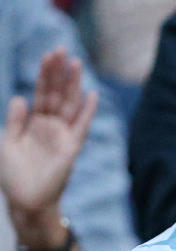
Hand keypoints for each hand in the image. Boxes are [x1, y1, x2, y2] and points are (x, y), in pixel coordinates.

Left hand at [1, 47, 95, 244]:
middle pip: (57, 93)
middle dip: (59, 73)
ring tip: (76, 63)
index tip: (49, 54)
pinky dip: (87, 111)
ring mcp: (63, 135)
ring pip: (70, 104)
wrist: (25, 200)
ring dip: (74, 85)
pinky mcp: (71, 148)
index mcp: (34, 122)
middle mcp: (50, 126)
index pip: (42, 93)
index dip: (45, 74)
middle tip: (62, 50)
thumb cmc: (14, 176)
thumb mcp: (6, 143)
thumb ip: (14, 121)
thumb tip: (21, 97)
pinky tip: (91, 95)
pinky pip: (81, 126)